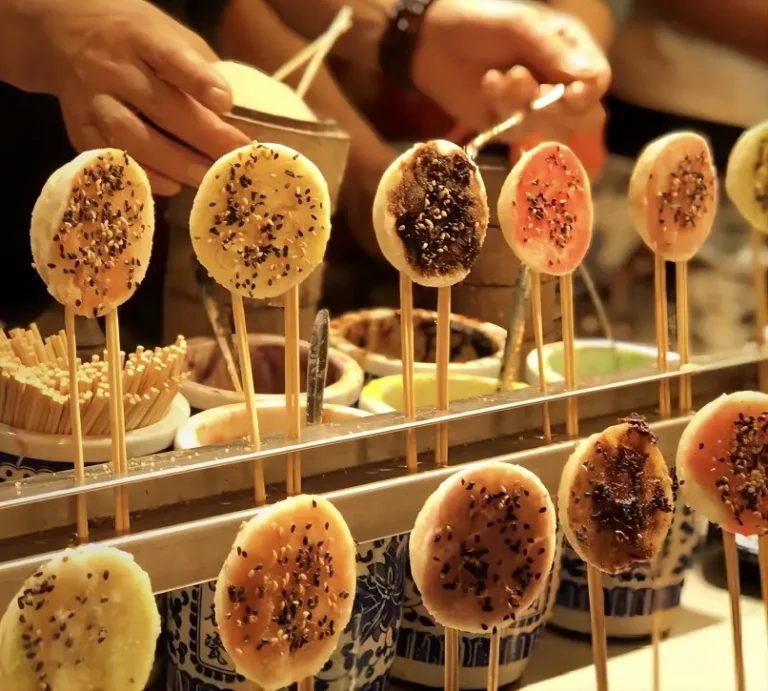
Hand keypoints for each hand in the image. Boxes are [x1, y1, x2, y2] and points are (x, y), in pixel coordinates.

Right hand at [37, 0, 250, 193]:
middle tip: (235, 160)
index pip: (172, 58)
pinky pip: (110, 157)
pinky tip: (171, 185)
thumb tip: (240, 113)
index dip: (199, 81)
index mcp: (141, 37)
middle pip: (161, 108)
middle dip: (204, 138)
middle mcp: (112, 66)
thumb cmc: (135, 38)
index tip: (226, 103)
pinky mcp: (78, 126)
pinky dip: (144, 174)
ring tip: (207, 178)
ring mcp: (91, 98)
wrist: (63, 32)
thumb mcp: (167, 33)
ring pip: (133, 138)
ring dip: (175, 164)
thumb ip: (199, 67)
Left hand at [413, 0, 609, 140]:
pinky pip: (517, 132)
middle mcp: (559, 82)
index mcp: (571, 50)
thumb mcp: (519, 26)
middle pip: (583, 116)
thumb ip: (552, 51)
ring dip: (524, 106)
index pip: (597, 81)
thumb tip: (591, 80)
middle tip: (532, 93)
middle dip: (559, 109)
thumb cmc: (480, 20)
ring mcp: (534, 108)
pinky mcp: (508, 125)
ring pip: (550, 127)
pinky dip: (502, 109)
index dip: (588, 93)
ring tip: (499, 78)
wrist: (432, 40)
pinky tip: (488, 83)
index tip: (570, 94)